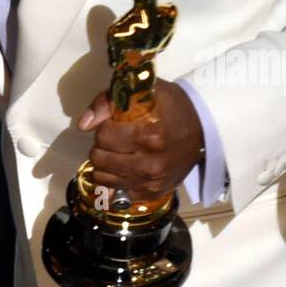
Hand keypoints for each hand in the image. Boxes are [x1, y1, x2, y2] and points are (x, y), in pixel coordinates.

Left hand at [77, 78, 203, 200]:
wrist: (202, 128)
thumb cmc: (169, 106)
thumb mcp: (140, 93)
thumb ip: (107, 103)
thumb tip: (83, 125)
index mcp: (148, 133)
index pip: (103, 135)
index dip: (105, 126)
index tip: (115, 122)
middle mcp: (150, 161)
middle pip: (99, 157)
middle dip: (102, 145)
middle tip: (115, 137)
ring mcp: (151, 181)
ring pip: (103, 176)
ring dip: (105, 162)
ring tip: (118, 152)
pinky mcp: (152, 193)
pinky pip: (116, 190)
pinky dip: (115, 178)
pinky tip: (125, 167)